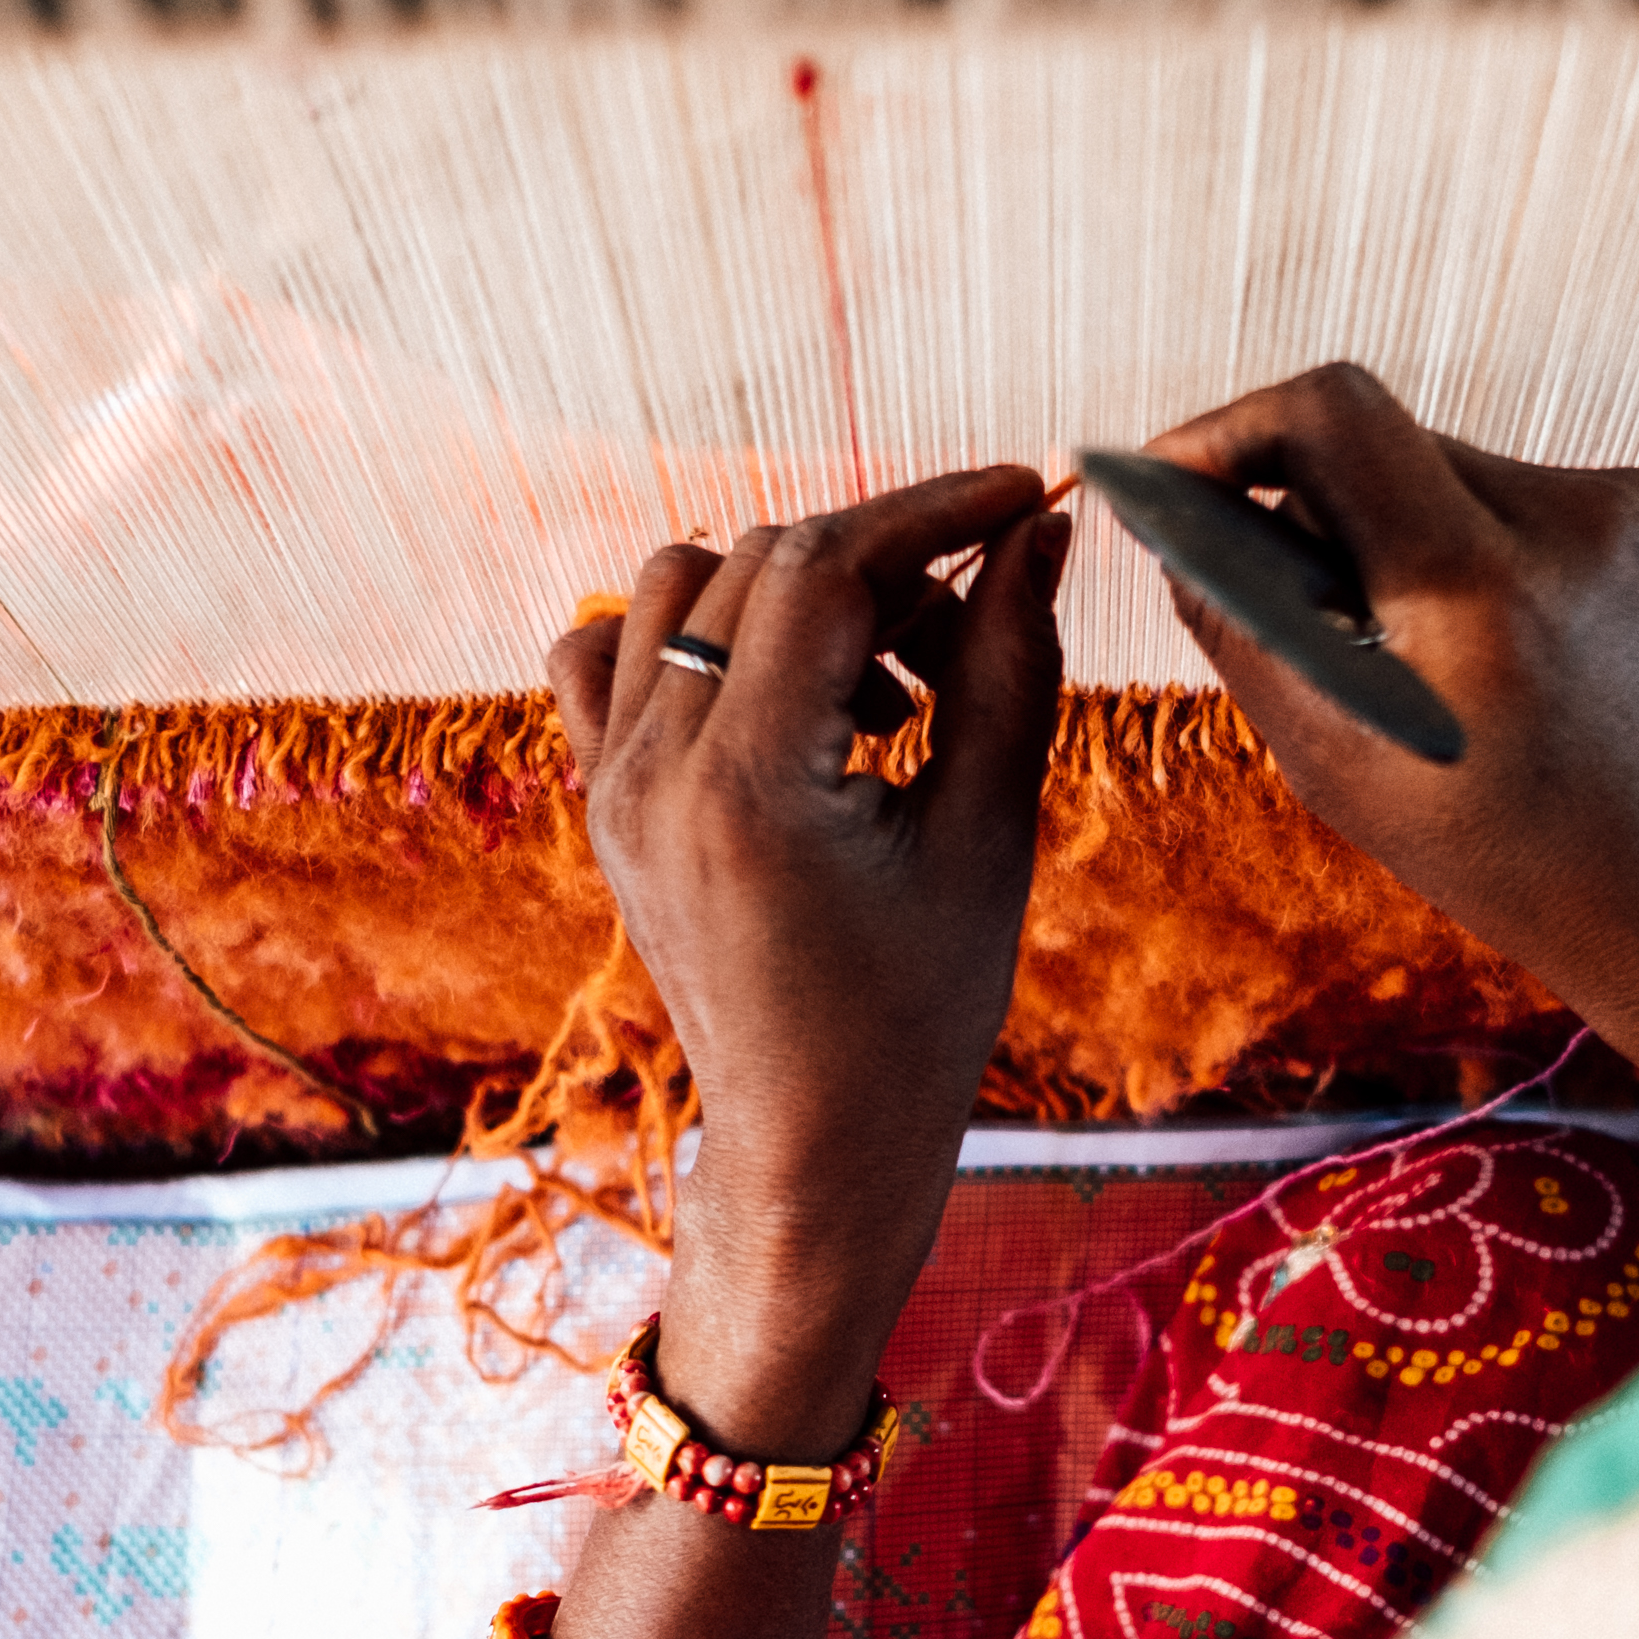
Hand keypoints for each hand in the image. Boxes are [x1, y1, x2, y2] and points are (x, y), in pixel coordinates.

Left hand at [547, 467, 1070, 1451]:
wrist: (815, 1139)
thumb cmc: (919, 1012)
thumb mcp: (987, 833)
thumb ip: (1009, 665)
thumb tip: (1037, 532)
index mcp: (748, 786)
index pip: (824, 566)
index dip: (932, 512)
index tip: (1018, 498)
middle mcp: (653, 771)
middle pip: (760, 562)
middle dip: (884, 564)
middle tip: (970, 640)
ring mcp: (611, 783)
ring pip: (679, 586)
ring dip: (792, 594)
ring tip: (881, 690)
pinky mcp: (602, 799)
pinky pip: (608, 652)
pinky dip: (692, 637)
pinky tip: (783, 701)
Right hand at [1147, 366, 1638, 1280]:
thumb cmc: (1501, 851)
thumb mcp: (1337, 763)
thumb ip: (1242, 626)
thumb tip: (1168, 515)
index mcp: (1484, 589)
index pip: (1331, 415)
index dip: (1227, 429)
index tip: (1171, 474)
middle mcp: (1570, 521)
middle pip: (1378, 443)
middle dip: (1306, 505)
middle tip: (1281, 598)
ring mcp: (1630, 505)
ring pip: (1440, 466)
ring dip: (1389, 531)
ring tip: (1412, 652)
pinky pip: (1508, 491)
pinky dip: (1463, 546)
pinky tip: (1490, 645)